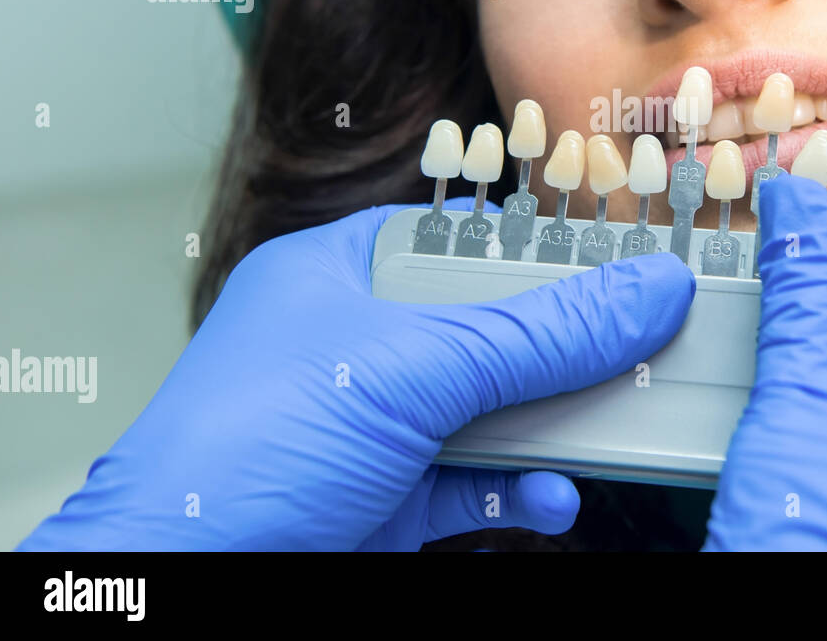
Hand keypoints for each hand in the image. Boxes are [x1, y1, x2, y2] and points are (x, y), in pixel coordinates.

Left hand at [18, 203, 694, 549]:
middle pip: (493, 332)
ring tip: (620, 425)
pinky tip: (553, 498)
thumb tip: (649, 292)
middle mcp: (360, 346)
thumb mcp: (411, 370)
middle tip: (646, 345)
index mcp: (341, 275)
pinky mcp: (387, 501)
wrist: (178, 586)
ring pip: (495, 413)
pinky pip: (479, 487)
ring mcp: (374, 428)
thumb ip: (538, 333)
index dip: (544, 245)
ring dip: (557, 427)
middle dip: (567, 349)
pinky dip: (523, 493)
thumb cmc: (242, 450)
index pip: (462, 241)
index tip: (623, 257)